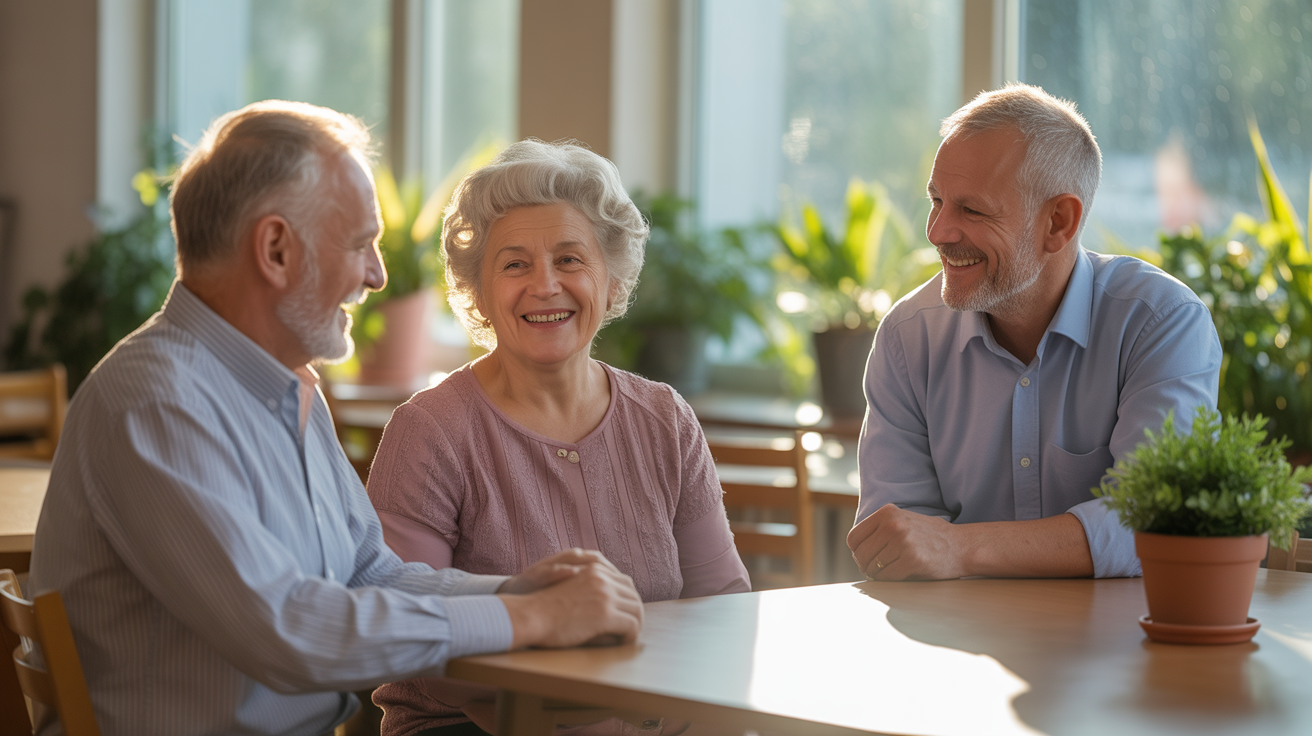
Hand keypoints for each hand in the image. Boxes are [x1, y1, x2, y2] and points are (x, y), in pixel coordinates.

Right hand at [499, 551, 642, 648]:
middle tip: (629, 626)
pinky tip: (622, 642)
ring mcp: (605, 595)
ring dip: (634, 623)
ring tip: (626, 636)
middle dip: (633, 610)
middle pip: (633, 593)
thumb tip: (609, 608)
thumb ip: (589, 591)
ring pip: (636, 609)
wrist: (530, 616)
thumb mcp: (569, 588)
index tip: (624, 613)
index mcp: (593, 570)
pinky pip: (632, 625)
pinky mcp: (605, 614)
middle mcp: (602, 578)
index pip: (623, 581)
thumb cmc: (543, 609)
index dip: (626, 598)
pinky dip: (630, 635)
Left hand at [847, 503, 965, 580]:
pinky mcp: (912, 559)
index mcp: (887, 512)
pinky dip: (891, 580)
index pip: (854, 538)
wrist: (962, 546)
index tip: (868, 559)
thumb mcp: (903, 522)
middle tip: (878, 571)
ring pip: (873, 567)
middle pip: (861, 555)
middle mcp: (893, 524)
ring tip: (892, 572)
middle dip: (867, 567)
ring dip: (879, 575)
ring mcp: (903, 541)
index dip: (857, 553)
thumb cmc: (930, 538)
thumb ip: (880, 530)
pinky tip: (902, 575)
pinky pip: (888, 577)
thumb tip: (856, 553)